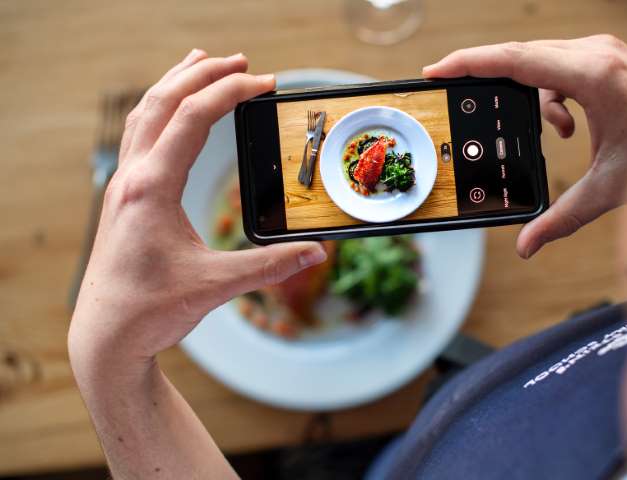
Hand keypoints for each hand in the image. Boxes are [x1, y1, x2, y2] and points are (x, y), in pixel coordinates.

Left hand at [69, 49, 326, 375]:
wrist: (104, 334)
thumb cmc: (151, 310)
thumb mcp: (215, 285)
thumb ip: (269, 266)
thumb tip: (316, 252)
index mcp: (152, 188)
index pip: (194, 117)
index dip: (232, 92)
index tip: (265, 81)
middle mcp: (132, 177)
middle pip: (164, 101)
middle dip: (204, 73)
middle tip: (242, 60)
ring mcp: (123, 185)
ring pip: (144, 113)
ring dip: (175, 83)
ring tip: (201, 62)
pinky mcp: (123, 196)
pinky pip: (138, 135)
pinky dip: (159, 109)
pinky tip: (171, 113)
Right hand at [423, 35, 626, 257]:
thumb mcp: (607, 188)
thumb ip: (561, 218)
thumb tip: (527, 246)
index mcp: (593, 75)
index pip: (514, 60)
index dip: (468, 63)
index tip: (436, 71)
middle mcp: (596, 54)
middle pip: (519, 56)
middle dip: (485, 78)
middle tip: (457, 95)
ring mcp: (601, 52)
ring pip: (540, 63)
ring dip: (534, 98)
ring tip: (557, 133)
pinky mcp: (605, 59)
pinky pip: (559, 69)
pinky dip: (553, 97)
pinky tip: (569, 126)